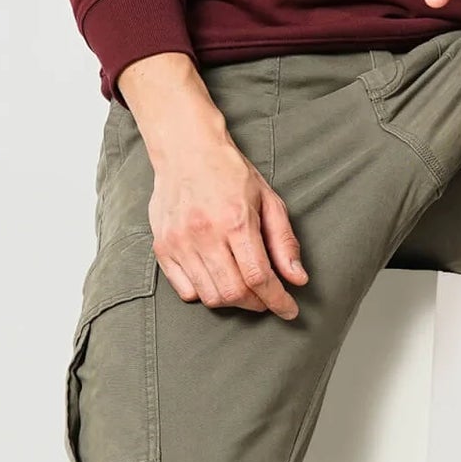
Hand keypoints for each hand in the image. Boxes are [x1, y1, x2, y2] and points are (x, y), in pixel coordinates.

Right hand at [147, 127, 308, 316]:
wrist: (187, 150)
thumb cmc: (231, 172)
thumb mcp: (268, 199)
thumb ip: (284, 241)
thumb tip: (298, 279)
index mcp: (236, 220)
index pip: (259, 277)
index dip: (277, 300)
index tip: (290, 311)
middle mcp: (205, 235)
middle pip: (233, 293)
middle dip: (257, 303)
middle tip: (268, 297)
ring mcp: (179, 243)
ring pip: (209, 296)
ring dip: (233, 301)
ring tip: (245, 289)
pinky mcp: (162, 248)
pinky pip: (185, 291)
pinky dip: (205, 294)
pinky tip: (218, 279)